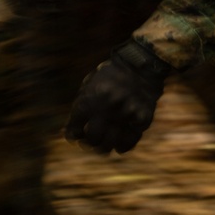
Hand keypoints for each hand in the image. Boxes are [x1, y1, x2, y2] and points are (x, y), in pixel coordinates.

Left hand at [65, 39, 169, 153]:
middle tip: (88, 142)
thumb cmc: (110, 75)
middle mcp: (108, 108)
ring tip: (101, 146)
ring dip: (103, 148)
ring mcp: (126, 115)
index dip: (73, 134)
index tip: (73, 135)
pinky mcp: (142, 120)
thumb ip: (81, 104)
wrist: (141, 66)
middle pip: (93, 138)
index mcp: (92, 97)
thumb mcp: (90, 83)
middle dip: (88, 143)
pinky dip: (121, 147)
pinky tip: (118, 144)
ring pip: (109, 144)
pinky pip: (128, 142)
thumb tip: (72, 128)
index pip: (75, 126)